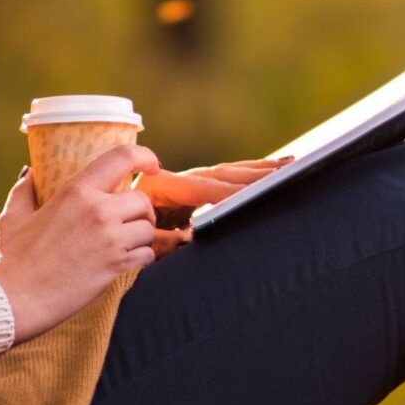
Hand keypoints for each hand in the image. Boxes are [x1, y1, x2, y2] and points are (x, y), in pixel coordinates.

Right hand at [0, 144, 165, 343]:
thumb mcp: (13, 217)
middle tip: (130, 220)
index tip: (151, 165)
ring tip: (126, 244)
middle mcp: (98, 211)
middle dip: (141, 211)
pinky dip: (142, 258)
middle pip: (143, 200)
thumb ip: (24, 191)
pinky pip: (147, 255)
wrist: (13, 299)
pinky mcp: (116, 266)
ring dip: (142, 237)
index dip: (145, 156)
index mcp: (76, 192)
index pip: (123, 158)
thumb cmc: (11, 260)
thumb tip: (29, 174)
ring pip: (148, 229)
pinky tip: (126, 261)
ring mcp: (110, 239)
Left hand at [136, 156, 293, 255]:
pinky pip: (230, 176)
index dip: (229, 192)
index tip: (253, 192)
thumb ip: (166, 239)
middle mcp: (183, 179)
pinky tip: (277, 167)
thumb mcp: (146, 238)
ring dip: (261, 169)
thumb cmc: (128, 233)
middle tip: (285, 172)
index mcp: (167, 187)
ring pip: (232, 172)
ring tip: (289, 165)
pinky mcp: (200, 185)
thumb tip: (192, 238)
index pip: (205, 188)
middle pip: (225, 174)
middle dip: (255, 175)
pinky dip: (254, 171)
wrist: (115, 222)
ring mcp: (193, 180)